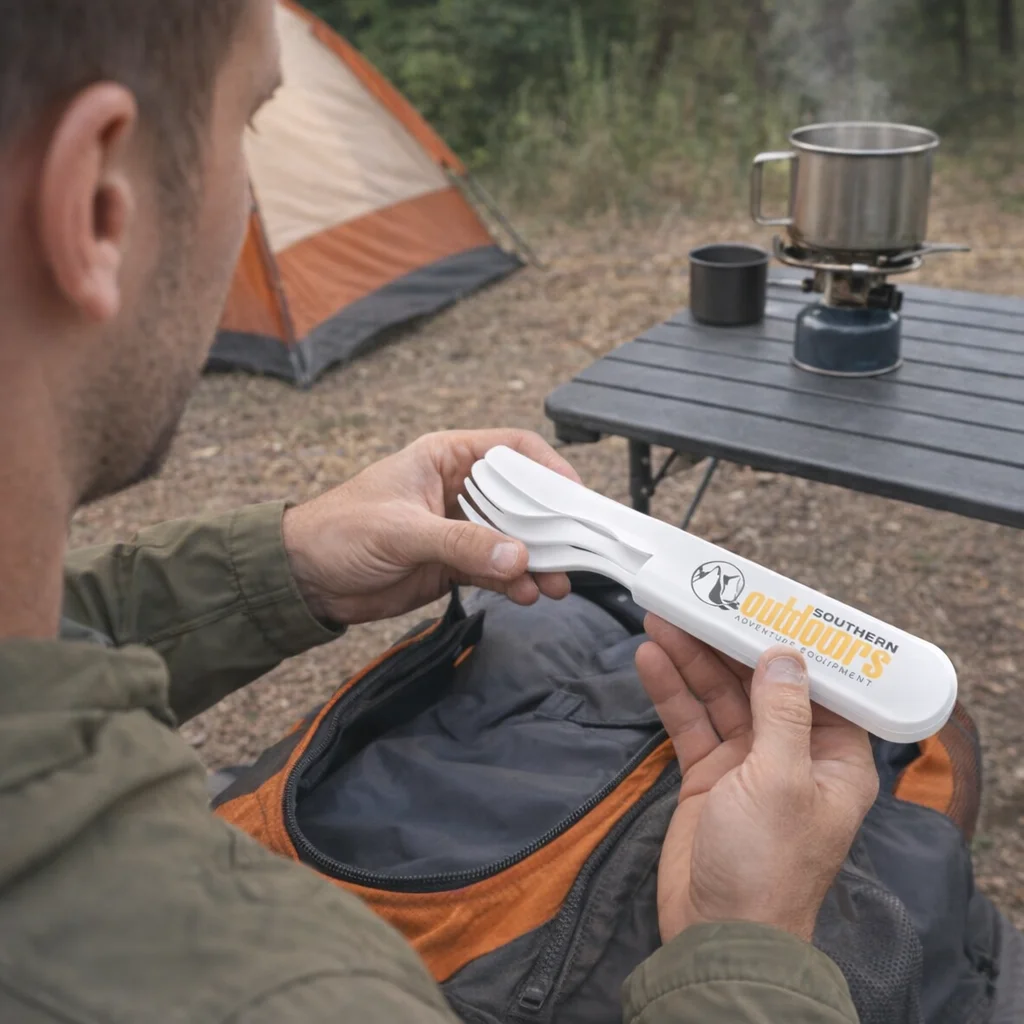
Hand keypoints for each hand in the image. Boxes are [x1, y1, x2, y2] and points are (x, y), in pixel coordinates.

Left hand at [282, 429, 580, 625]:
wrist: (304, 579)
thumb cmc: (339, 531)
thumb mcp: (402, 531)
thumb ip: (461, 543)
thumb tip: (517, 557)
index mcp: (445, 458)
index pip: (512, 450)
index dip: (548, 468)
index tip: (574, 496)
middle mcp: (457, 489)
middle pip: (522, 499)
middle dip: (549, 526)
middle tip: (574, 551)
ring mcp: (457, 529)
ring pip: (512, 539)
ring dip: (536, 561)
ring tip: (554, 584)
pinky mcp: (452, 564)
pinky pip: (495, 570)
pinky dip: (513, 582)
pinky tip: (525, 594)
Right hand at [635, 617, 878, 943]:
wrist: (716, 931)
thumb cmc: (767, 862)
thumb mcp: (781, 781)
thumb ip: (782, 713)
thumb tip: (784, 653)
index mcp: (833, 756)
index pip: (817, 684)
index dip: (789, 641)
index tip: (762, 601)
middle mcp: (792, 752)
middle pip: (758, 682)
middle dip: (725, 644)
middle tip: (695, 603)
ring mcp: (746, 762)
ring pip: (719, 696)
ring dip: (691, 659)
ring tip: (660, 620)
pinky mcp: (707, 773)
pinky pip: (689, 721)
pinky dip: (670, 691)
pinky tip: (650, 660)